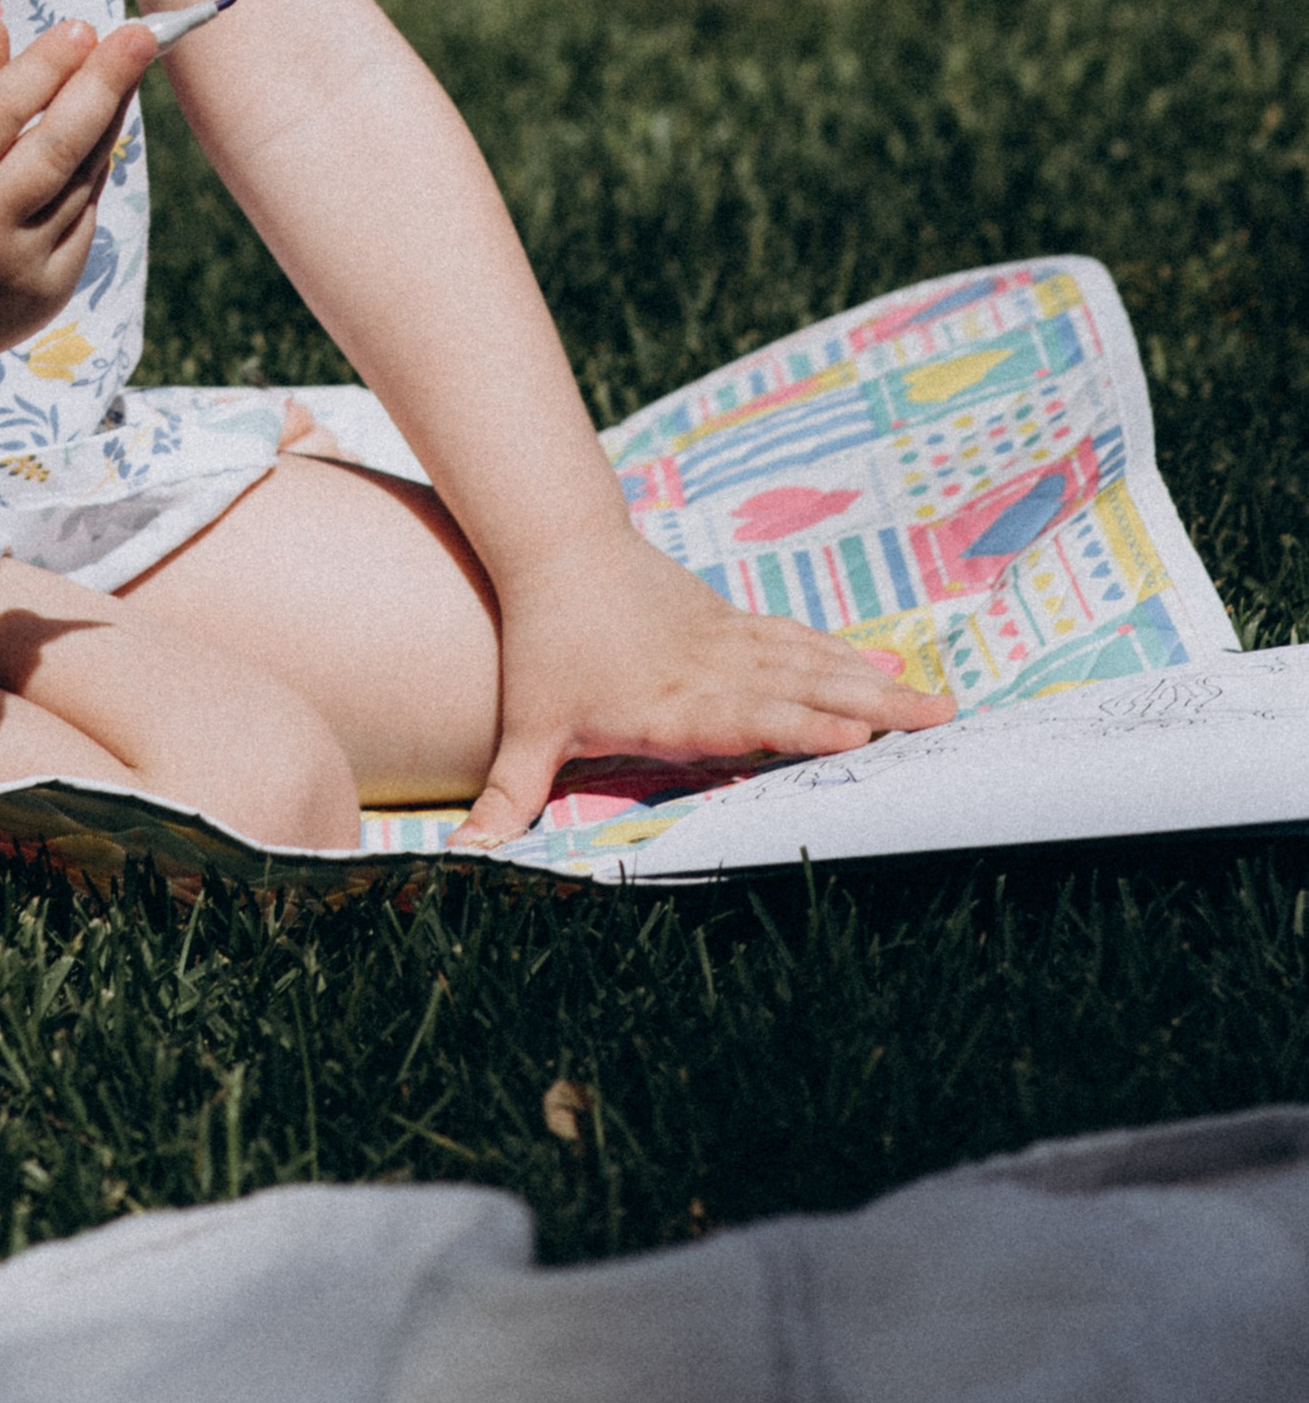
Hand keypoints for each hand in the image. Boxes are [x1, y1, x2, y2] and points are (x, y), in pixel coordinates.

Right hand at [0, 8, 157, 393]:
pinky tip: (95, 135)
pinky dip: (90, 173)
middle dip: (103, 85)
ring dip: (106, 122)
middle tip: (139, 36)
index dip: (41, 69)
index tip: (80, 26)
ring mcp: (14, 280)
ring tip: (121, 71)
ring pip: (79, 183)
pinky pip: (83, 219)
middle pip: (54, 151)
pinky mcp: (44, 300)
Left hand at [456, 524, 955, 846]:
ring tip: (936, 704)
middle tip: (939, 723)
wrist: (555, 543)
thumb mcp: (525, 728)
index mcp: (671, 705)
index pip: (743, 720)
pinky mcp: (732, 622)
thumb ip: (506, 797)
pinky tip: (882, 668)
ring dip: (875, 684)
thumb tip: (464, 859)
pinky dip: (843, 656)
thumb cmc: (544, 643)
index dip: (797, 728)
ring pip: (813, 663)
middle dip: (871, 709)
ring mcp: (728, 641)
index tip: (853, 736)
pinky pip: (798, 641)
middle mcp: (712, 672)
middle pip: (800, 690)